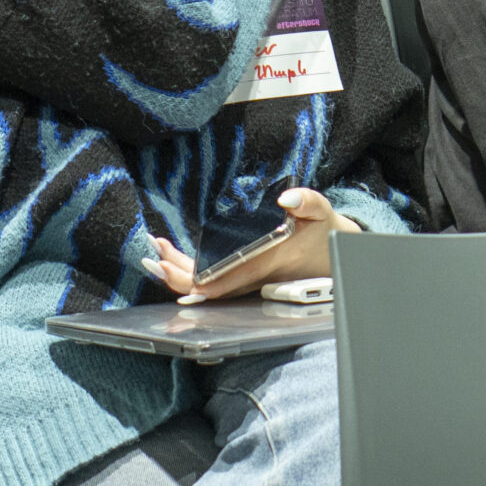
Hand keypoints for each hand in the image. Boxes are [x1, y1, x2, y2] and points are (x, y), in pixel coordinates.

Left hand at [142, 187, 360, 301]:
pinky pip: (214, 282)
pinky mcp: (246, 277)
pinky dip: (191, 273)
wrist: (333, 256)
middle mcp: (252, 278)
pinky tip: (173, 262)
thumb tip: (287, 198)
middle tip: (151, 257)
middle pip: (206, 287)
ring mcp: (247, 280)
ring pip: (207, 286)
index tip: (167, 264)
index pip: (222, 280)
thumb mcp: (320, 211)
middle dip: (176, 275)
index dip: (192, 278)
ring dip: (179, 273)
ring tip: (156, 254)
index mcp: (265, 264)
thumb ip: (306, 202)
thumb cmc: (323, 232)